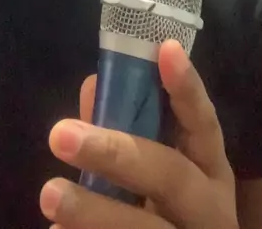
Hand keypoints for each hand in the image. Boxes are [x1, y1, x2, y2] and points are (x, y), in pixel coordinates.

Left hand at [40, 39, 238, 228]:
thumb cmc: (168, 206)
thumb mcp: (162, 168)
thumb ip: (128, 129)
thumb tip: (93, 87)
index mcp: (211, 169)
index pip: (204, 122)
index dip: (187, 88)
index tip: (166, 50)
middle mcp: (208, 207)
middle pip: (170, 177)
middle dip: (116, 153)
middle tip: (61, 134)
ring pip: (145, 228)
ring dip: (93, 210)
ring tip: (51, 193)